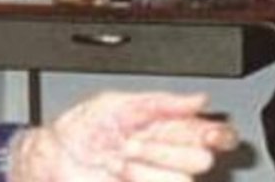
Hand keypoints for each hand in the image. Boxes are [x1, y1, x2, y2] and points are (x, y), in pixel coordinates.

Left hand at [9, 91, 237, 180]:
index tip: (214, 135)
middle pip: (200, 159)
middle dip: (165, 150)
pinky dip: (143, 180)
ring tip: (120, 160)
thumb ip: (159, 102)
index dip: (219, 135)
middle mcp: (168, 155)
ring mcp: (157, 177)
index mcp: (167, 127)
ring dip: (148, 170)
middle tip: (133, 143)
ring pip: (183, 181)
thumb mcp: (116, 104)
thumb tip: (199, 100)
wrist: (55, 158)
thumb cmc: (82, 128)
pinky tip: (120, 175)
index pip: (214, 134)